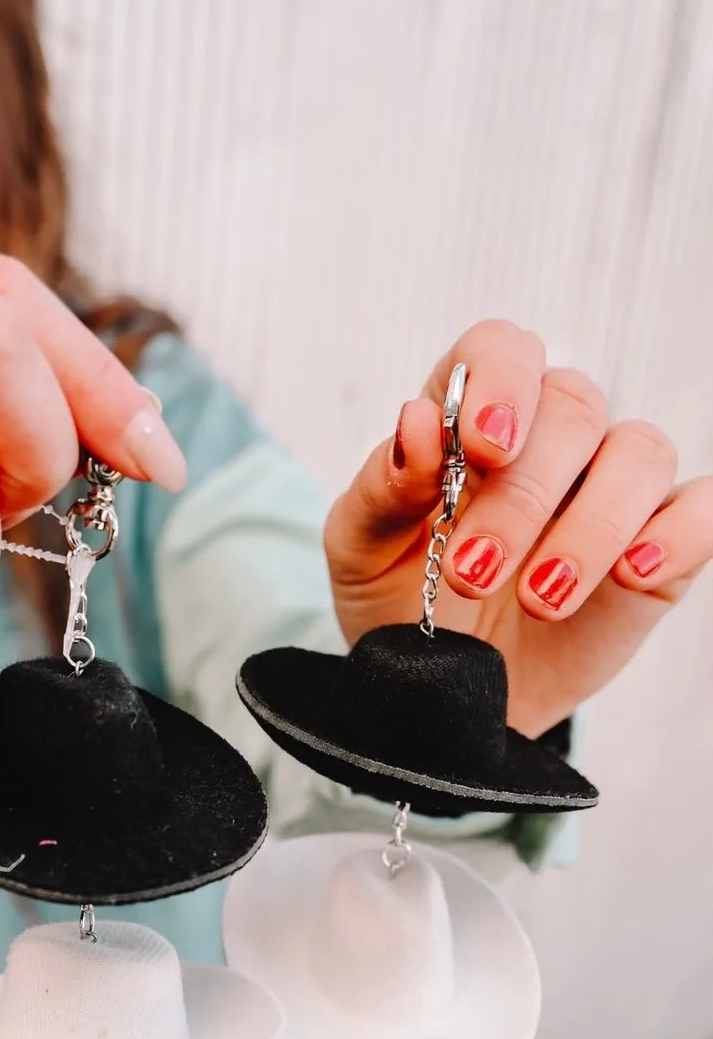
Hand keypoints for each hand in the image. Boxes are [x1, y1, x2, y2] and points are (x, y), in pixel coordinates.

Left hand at [323, 321, 712, 736]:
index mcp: (471, 417)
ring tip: (540, 599)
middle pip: (571, 409)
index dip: (500, 381)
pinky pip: (698, 512)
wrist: (441, 688)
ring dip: (591, 527)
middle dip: (523, 495)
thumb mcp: (360, 550)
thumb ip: (383, 487)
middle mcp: (552, 436)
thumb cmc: (399, 599)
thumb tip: (419, 423)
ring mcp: (610, 486)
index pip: (501, 350)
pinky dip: (675, 536)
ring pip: (640, 453)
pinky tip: (633, 573)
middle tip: (471, 573)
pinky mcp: (659, 544)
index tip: (484, 443)